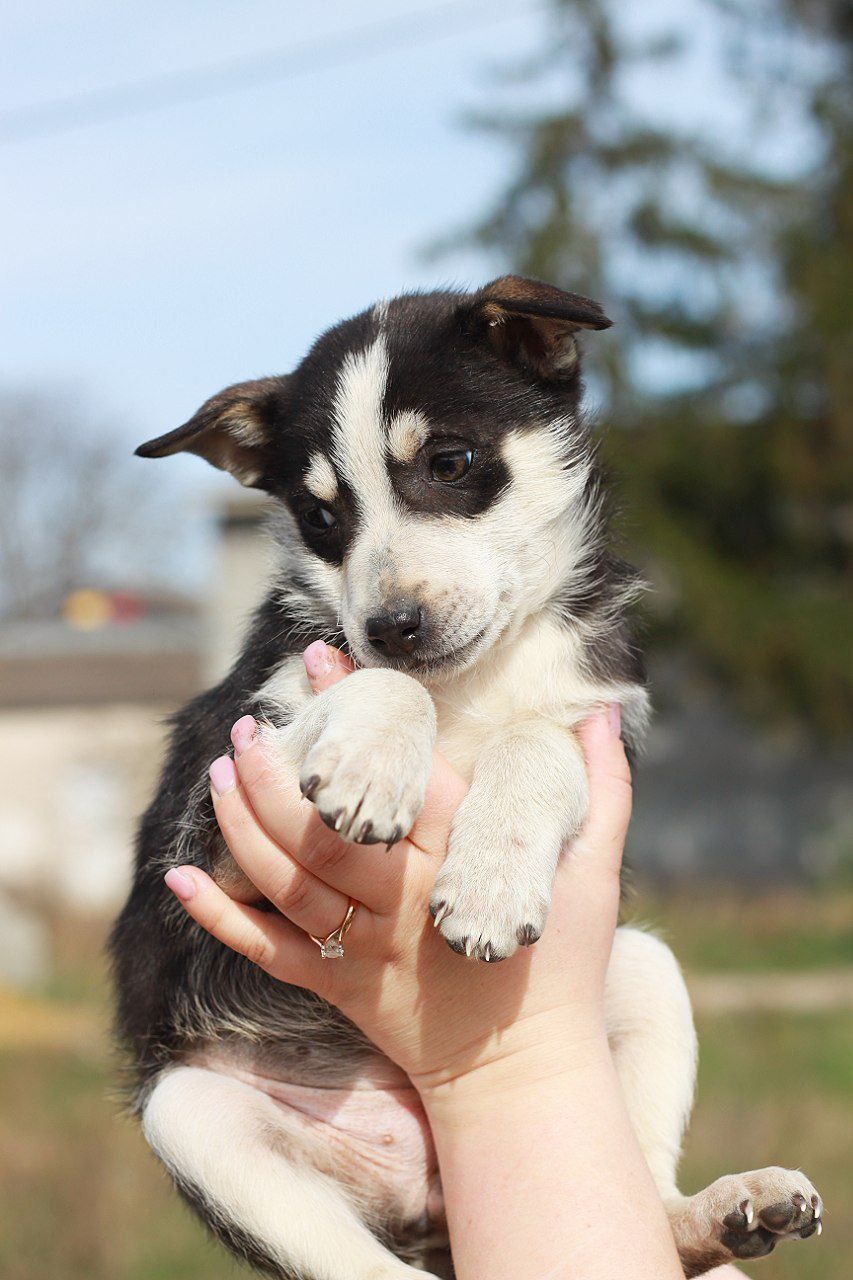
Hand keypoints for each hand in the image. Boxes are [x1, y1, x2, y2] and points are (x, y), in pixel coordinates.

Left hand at [165, 643, 631, 1097]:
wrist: (522, 1074)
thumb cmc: (562, 966)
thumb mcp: (595, 874)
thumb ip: (603, 788)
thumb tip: (605, 709)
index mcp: (458, 862)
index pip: (403, 772)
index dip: (359, 711)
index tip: (322, 657)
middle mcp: (401, 900)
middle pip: (324, 827)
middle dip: (278, 770)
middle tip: (252, 722)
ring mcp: (363, 948)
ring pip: (288, 878)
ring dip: (244, 822)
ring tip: (221, 769)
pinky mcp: (337, 986)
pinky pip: (267, 948)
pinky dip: (220, 915)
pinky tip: (179, 877)